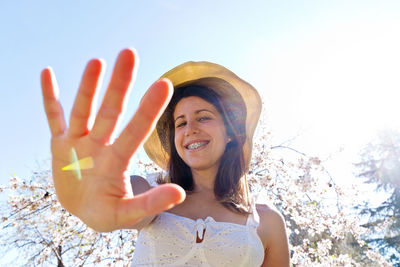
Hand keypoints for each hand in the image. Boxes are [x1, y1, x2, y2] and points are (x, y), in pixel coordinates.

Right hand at [41, 48, 184, 231]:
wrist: (85, 210)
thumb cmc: (108, 212)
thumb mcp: (128, 214)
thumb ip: (151, 203)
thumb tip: (180, 194)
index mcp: (118, 160)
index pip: (136, 130)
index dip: (148, 109)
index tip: (164, 84)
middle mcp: (100, 145)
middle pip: (111, 110)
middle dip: (119, 84)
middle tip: (129, 53)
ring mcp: (79, 143)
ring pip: (84, 110)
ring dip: (88, 87)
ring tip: (97, 62)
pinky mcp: (59, 145)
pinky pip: (53, 118)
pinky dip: (49, 98)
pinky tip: (48, 73)